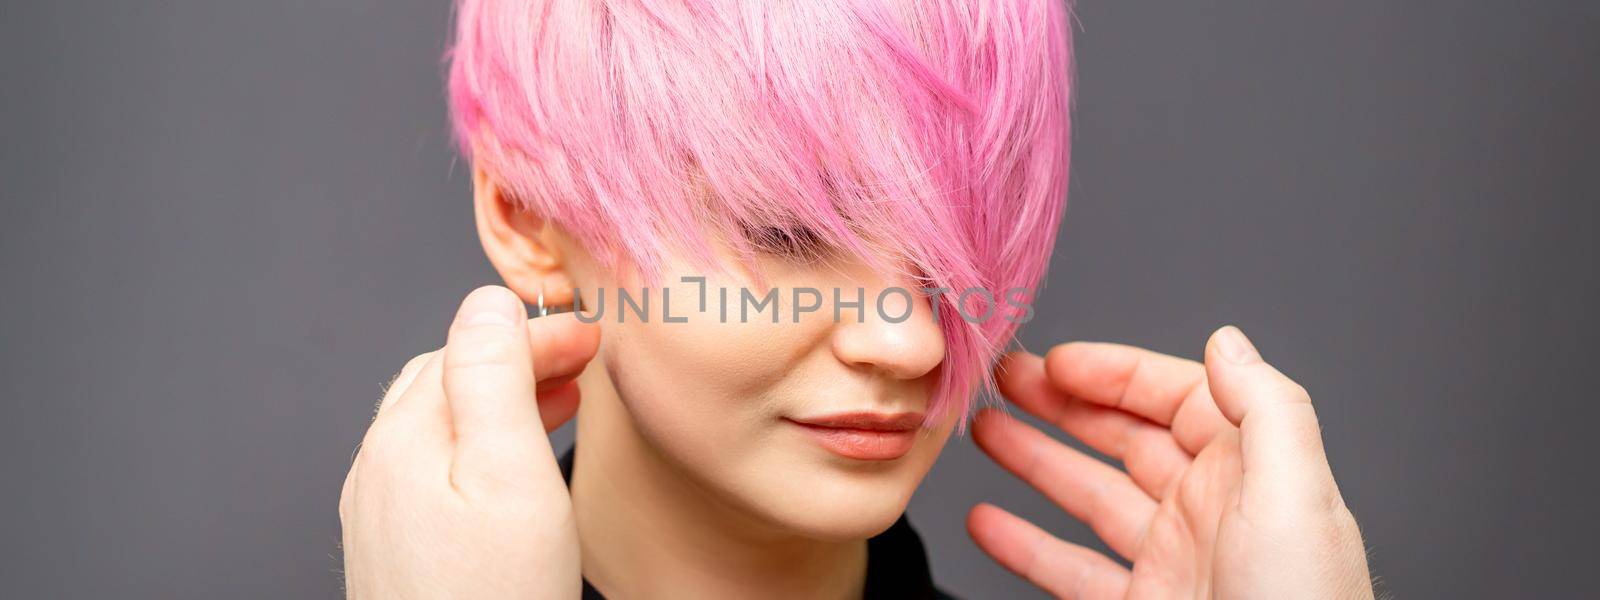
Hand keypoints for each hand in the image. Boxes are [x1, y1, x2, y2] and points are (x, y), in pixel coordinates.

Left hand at [339, 286, 599, 598]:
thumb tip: (488, 301)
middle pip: (448, 377)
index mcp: (404, 438)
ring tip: (559, 397)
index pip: (470, 346)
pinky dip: (480, 439)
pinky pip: (433, 464)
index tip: (590, 333)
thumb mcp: (510, 475)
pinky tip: (512, 460)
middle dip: (517, 355)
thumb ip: (495, 380)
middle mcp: (378, 467)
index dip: (535, 329)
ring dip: (500, 395)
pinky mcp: (394, 548)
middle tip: (583, 356)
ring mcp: (380, 510)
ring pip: (440, 420)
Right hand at [969, 326, 1372, 598]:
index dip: (1115, 373)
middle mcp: (1209, 511)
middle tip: (1003, 381)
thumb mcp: (1296, 498)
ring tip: (983, 433)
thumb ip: (1267, 409)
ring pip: (1089, 496)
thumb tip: (1226, 341)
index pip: (1177, 397)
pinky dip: (1025, 544)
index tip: (1058, 361)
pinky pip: (1072, 568)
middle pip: (1123, 437)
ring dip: (1034, 461)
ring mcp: (1172, 562)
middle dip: (1062, 403)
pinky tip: (989, 523)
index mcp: (1249, 472)